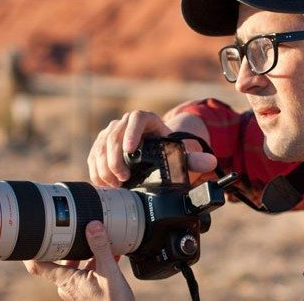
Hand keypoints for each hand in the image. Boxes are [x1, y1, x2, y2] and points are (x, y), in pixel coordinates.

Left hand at [24, 221, 133, 300]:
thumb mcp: (109, 272)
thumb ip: (100, 248)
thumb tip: (92, 226)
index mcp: (66, 280)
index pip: (38, 265)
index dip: (31, 251)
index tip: (29, 237)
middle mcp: (67, 285)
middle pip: (59, 260)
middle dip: (68, 244)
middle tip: (73, 228)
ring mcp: (77, 289)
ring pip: (75, 265)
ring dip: (86, 252)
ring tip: (99, 240)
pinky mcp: (88, 291)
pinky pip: (87, 271)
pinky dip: (96, 261)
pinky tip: (111, 254)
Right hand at [87, 110, 216, 186]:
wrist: (155, 153)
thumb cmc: (168, 153)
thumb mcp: (181, 156)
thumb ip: (195, 160)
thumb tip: (209, 162)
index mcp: (147, 120)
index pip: (137, 119)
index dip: (131, 133)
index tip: (130, 151)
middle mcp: (126, 123)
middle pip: (114, 134)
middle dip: (115, 159)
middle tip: (123, 178)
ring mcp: (112, 133)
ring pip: (101, 145)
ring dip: (104, 166)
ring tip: (115, 184)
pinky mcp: (102, 145)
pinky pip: (94, 155)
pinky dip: (96, 170)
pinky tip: (104, 183)